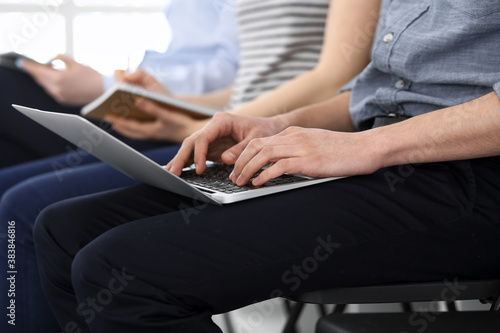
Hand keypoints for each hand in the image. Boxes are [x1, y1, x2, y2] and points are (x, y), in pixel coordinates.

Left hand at [22, 54, 102, 105]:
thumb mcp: (75, 62)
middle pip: (39, 79)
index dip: (29, 66)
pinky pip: (52, 91)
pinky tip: (59, 79)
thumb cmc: (92, 77)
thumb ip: (60, 57)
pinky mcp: (64, 100)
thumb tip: (52, 58)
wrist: (102, 91)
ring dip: (45, 78)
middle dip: (38, 71)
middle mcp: (57, 89)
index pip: (37, 71)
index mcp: (59, 78)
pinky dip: (52, 84)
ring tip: (53, 71)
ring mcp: (60, 96)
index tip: (24, 63)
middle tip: (40, 65)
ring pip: (45, 85)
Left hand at [105, 68, 190, 140]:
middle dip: (120, 125)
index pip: (130, 126)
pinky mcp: (161, 133)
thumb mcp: (167, 114)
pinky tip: (135, 126)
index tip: (108, 117)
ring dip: (126, 129)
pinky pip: (143, 133)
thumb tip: (137, 100)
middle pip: (131, 131)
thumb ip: (152, 108)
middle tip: (109, 119)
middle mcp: (152, 134)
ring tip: (118, 124)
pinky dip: (136, 130)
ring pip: (137, 133)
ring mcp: (156, 135)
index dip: (119, 121)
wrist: (195, 133)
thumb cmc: (182, 123)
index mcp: (151, 130)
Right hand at [166, 112, 289, 175]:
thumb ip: (241, 149)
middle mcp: (213, 127)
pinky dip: (187, 163)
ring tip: (170, 174)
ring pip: (190, 148)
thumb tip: (225, 159)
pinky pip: (196, 154)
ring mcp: (211, 137)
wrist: (270, 129)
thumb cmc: (265, 131)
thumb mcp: (257, 139)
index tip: (199, 168)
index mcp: (222, 121)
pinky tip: (178, 172)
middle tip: (173, 173)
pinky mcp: (212, 146)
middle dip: (181, 157)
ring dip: (180, 161)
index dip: (199, 153)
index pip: (203, 137)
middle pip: (192, 141)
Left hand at [230, 127, 382, 185]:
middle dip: (240, 162)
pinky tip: (258, 183)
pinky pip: (279, 166)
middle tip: (233, 177)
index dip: (243, 155)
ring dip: (247, 169)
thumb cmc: (343, 150)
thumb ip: (297, 149)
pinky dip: (264, 175)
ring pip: (263, 155)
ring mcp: (301, 147)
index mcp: (294, 132)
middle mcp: (294, 137)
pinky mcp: (309, 160)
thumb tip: (280, 165)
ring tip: (240, 182)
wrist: (367, 147)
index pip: (259, 141)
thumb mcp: (315, 144)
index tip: (237, 168)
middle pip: (256, 146)